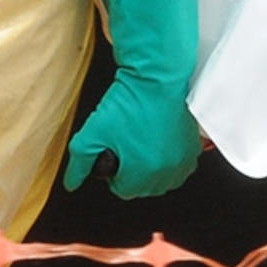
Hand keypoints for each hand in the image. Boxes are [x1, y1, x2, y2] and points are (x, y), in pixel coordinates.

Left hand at [62, 83, 201, 198]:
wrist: (157, 76)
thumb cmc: (130, 101)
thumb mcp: (92, 133)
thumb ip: (79, 164)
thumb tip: (73, 182)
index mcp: (142, 174)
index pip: (122, 189)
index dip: (114, 169)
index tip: (113, 152)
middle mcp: (166, 172)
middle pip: (143, 186)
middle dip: (133, 169)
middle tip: (126, 143)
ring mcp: (183, 161)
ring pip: (163, 178)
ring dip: (152, 166)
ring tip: (142, 140)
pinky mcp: (193, 147)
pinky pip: (179, 165)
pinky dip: (169, 156)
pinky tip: (158, 138)